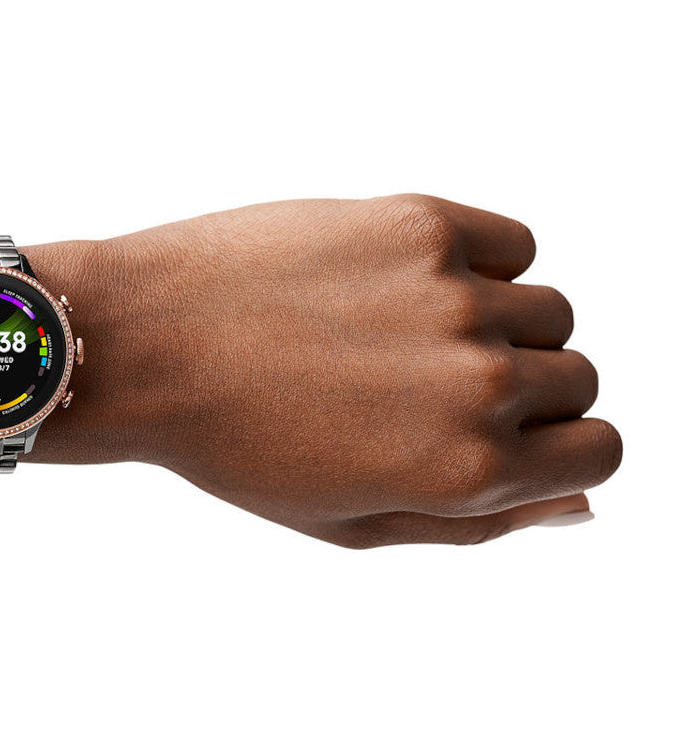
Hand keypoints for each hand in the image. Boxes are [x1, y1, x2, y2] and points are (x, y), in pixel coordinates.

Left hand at [33, 195, 621, 546]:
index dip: (556, 448)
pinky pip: (513, 244)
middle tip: (425, 385)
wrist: (148, 345)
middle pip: (578, 377)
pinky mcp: (421, 223)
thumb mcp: (354, 524)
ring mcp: (455, 295)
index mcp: (469, 472)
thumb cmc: (238, 445)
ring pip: (549, 309)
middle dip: (524, 390)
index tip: (504, 435)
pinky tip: (405, 283)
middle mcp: (480, 383)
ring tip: (401, 334)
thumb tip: (579, 505)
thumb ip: (478, 523)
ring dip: (499, 325)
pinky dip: (481, 264)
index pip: (599, 453)